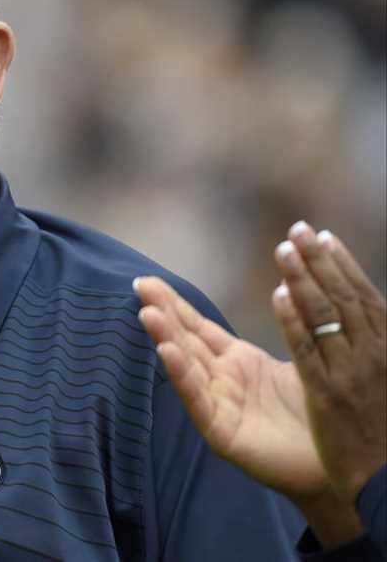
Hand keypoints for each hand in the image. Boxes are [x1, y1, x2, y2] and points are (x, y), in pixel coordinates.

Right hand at [133, 276, 327, 500]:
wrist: (339, 465)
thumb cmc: (321, 414)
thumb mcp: (301, 362)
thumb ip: (290, 329)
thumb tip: (286, 288)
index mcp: (237, 361)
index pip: (199, 327)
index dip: (175, 304)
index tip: (149, 282)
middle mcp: (221, 379)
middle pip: (186, 341)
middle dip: (162, 313)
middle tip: (140, 286)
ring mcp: (218, 405)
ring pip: (187, 367)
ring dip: (165, 339)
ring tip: (148, 314)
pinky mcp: (222, 432)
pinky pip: (198, 401)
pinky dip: (182, 377)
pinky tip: (167, 353)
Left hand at [274, 223, 386, 506]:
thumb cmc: (385, 426)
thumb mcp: (383, 376)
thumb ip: (368, 340)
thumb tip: (357, 309)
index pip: (364, 296)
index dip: (343, 264)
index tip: (322, 235)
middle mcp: (375, 356)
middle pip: (344, 299)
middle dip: (320, 261)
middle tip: (298, 229)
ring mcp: (352, 376)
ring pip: (326, 318)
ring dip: (304, 280)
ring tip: (284, 249)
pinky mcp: (328, 398)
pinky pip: (308, 352)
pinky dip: (294, 321)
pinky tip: (278, 295)